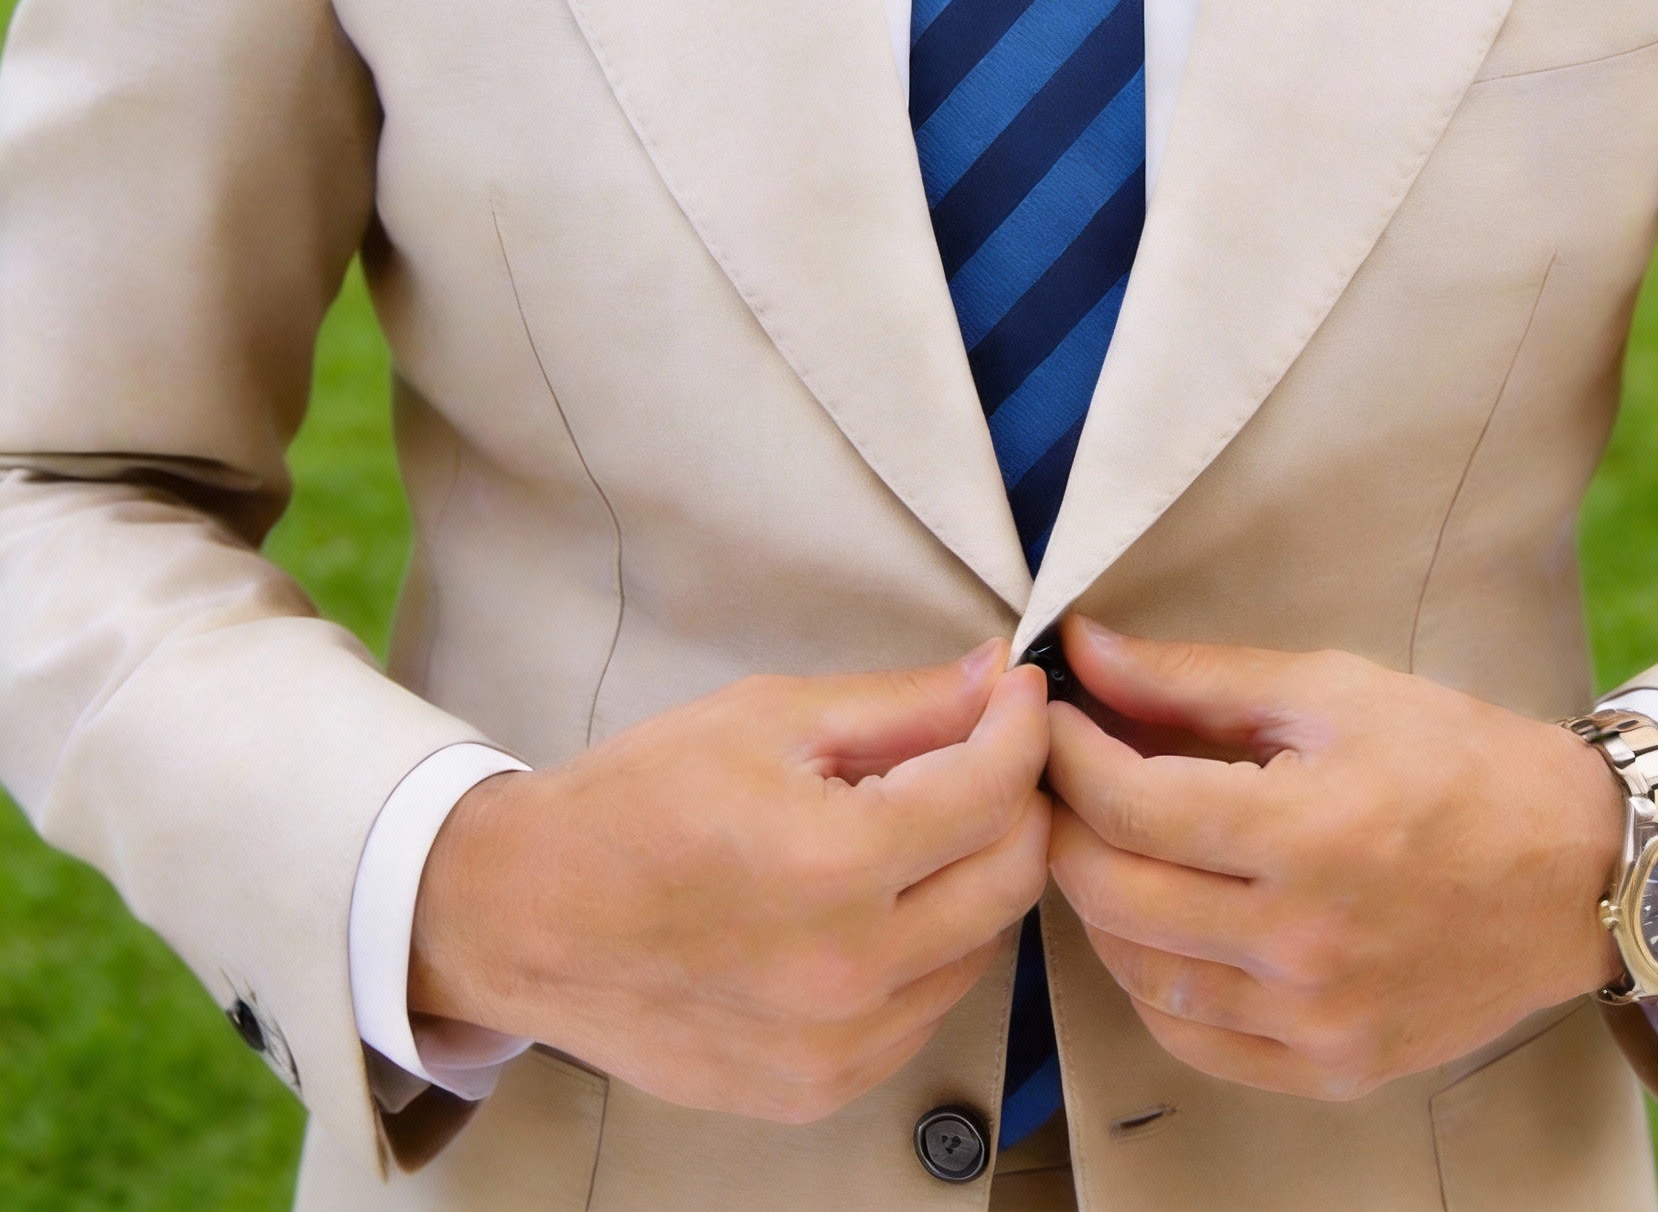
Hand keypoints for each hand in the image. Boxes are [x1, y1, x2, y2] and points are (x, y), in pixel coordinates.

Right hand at [410, 643, 1050, 1122]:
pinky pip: (927, 1008)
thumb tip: (997, 678)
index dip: (1023, 726)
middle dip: (1018, 800)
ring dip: (977, 875)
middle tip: (986, 753)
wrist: (527, 917)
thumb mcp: (768, 717)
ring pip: (983, 947)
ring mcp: (837, 1048)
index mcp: (832, 865)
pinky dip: (932, 946)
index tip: (1018, 693)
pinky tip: (882, 900)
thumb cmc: (637, 802)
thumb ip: (901, 704)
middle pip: (1013, 877)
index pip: (993, 791)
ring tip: (922, 825)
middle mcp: (848, 972)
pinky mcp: (820, 1089)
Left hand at [1045, 619, 1622, 1101]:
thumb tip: (1084, 650)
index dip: (1066, 754)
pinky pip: (1192, 1040)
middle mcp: (1306, 942)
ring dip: (1097, 902)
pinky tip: (1159, 923)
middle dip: (1064, 822)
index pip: (1130, 805)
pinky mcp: (1333, 1068)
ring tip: (1106, 840)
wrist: (1579, 870)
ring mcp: (1318, 1019)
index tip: (1048, 716)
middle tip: (1060, 776)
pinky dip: (1151, 981)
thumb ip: (1193, 678)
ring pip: (1138, 973)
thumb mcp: (1330, 690)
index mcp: (1308, 833)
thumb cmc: (1457, 761)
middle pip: (1114, 892)